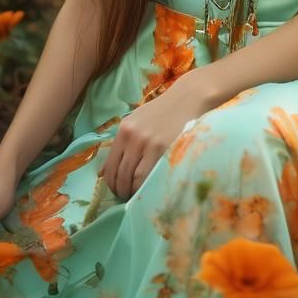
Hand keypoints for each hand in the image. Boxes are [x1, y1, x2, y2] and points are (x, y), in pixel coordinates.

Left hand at [101, 72, 216, 201]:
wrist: (188, 99)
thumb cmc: (164, 112)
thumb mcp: (139, 120)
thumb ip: (125, 142)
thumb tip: (109, 170)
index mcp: (124, 129)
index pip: (110, 164)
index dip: (110, 182)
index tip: (115, 190)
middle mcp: (133, 136)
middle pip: (120, 173)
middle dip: (120, 190)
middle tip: (125, 197)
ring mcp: (148, 143)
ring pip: (132, 178)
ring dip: (131, 191)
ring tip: (136, 197)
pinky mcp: (163, 149)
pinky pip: (148, 176)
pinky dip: (145, 187)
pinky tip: (148, 190)